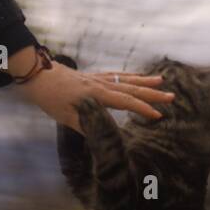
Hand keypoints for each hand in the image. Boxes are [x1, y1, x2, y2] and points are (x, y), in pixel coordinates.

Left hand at [9, 47, 172, 129]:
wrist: (37, 74)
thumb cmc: (50, 98)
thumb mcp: (66, 117)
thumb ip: (87, 125)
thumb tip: (106, 135)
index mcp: (96, 95)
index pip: (125, 102)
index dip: (143, 109)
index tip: (158, 115)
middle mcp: (100, 85)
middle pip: (132, 88)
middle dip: (153, 94)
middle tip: (172, 97)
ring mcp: (97, 78)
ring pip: (126, 79)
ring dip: (145, 81)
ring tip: (161, 81)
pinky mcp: (91, 76)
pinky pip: (116, 75)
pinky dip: (129, 76)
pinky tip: (135, 77)